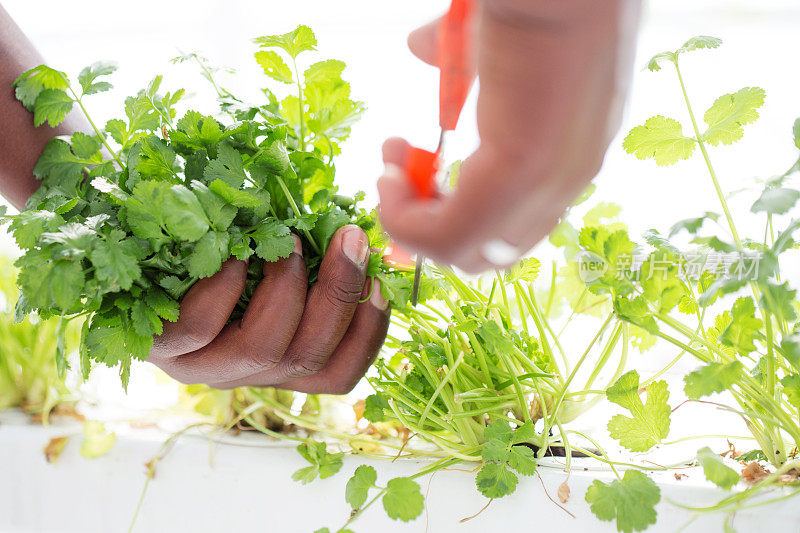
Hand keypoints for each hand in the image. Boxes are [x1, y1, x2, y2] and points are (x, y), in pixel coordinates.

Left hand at [148, 225, 389, 393]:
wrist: (131, 262)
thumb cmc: (213, 258)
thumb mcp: (269, 265)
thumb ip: (311, 262)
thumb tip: (361, 237)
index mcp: (278, 364)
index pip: (338, 373)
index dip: (369, 332)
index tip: (381, 279)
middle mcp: (246, 374)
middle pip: (308, 358)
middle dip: (340, 295)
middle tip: (351, 239)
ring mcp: (203, 367)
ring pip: (264, 348)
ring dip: (289, 289)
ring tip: (290, 242)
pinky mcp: (160, 348)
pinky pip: (200, 327)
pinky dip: (225, 288)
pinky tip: (235, 256)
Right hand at [378, 0, 640, 272]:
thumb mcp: (490, 35)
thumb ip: (460, 56)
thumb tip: (419, 47)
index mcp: (567, 150)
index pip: (513, 222)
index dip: (454, 208)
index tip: (414, 166)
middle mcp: (566, 178)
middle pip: (492, 250)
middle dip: (429, 223)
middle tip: (396, 175)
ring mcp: (548, 181)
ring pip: (469, 254)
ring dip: (411, 224)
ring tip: (391, 173)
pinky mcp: (521, 172)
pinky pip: (451, 236)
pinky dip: (407, 220)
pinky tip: (392, 175)